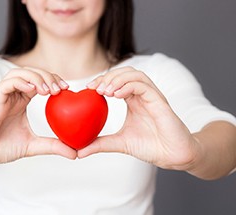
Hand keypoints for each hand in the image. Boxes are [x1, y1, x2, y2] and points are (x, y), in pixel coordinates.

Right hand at [0, 67, 75, 170]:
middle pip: (32, 73)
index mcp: (22, 101)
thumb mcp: (33, 146)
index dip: (54, 80)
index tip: (66, 89)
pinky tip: (33, 90)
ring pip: (19, 73)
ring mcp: (3, 96)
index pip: (40, 82)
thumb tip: (75, 153)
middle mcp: (14, 95)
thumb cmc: (1, 148)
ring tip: (48, 90)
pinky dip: (22, 82)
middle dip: (48, 76)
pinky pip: (7, 83)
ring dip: (36, 77)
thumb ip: (53, 146)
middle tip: (61, 88)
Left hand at [78, 67, 197, 170]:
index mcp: (133, 100)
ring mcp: (152, 96)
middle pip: (125, 73)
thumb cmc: (150, 147)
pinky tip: (116, 95)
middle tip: (94, 88)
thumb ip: (100, 144)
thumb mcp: (119, 143)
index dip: (101, 81)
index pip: (116, 81)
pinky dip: (128, 86)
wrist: (173, 156)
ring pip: (135, 74)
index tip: (87, 89)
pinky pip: (144, 86)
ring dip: (117, 79)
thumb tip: (79, 152)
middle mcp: (142, 95)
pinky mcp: (160, 101)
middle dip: (107, 76)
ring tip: (104, 91)